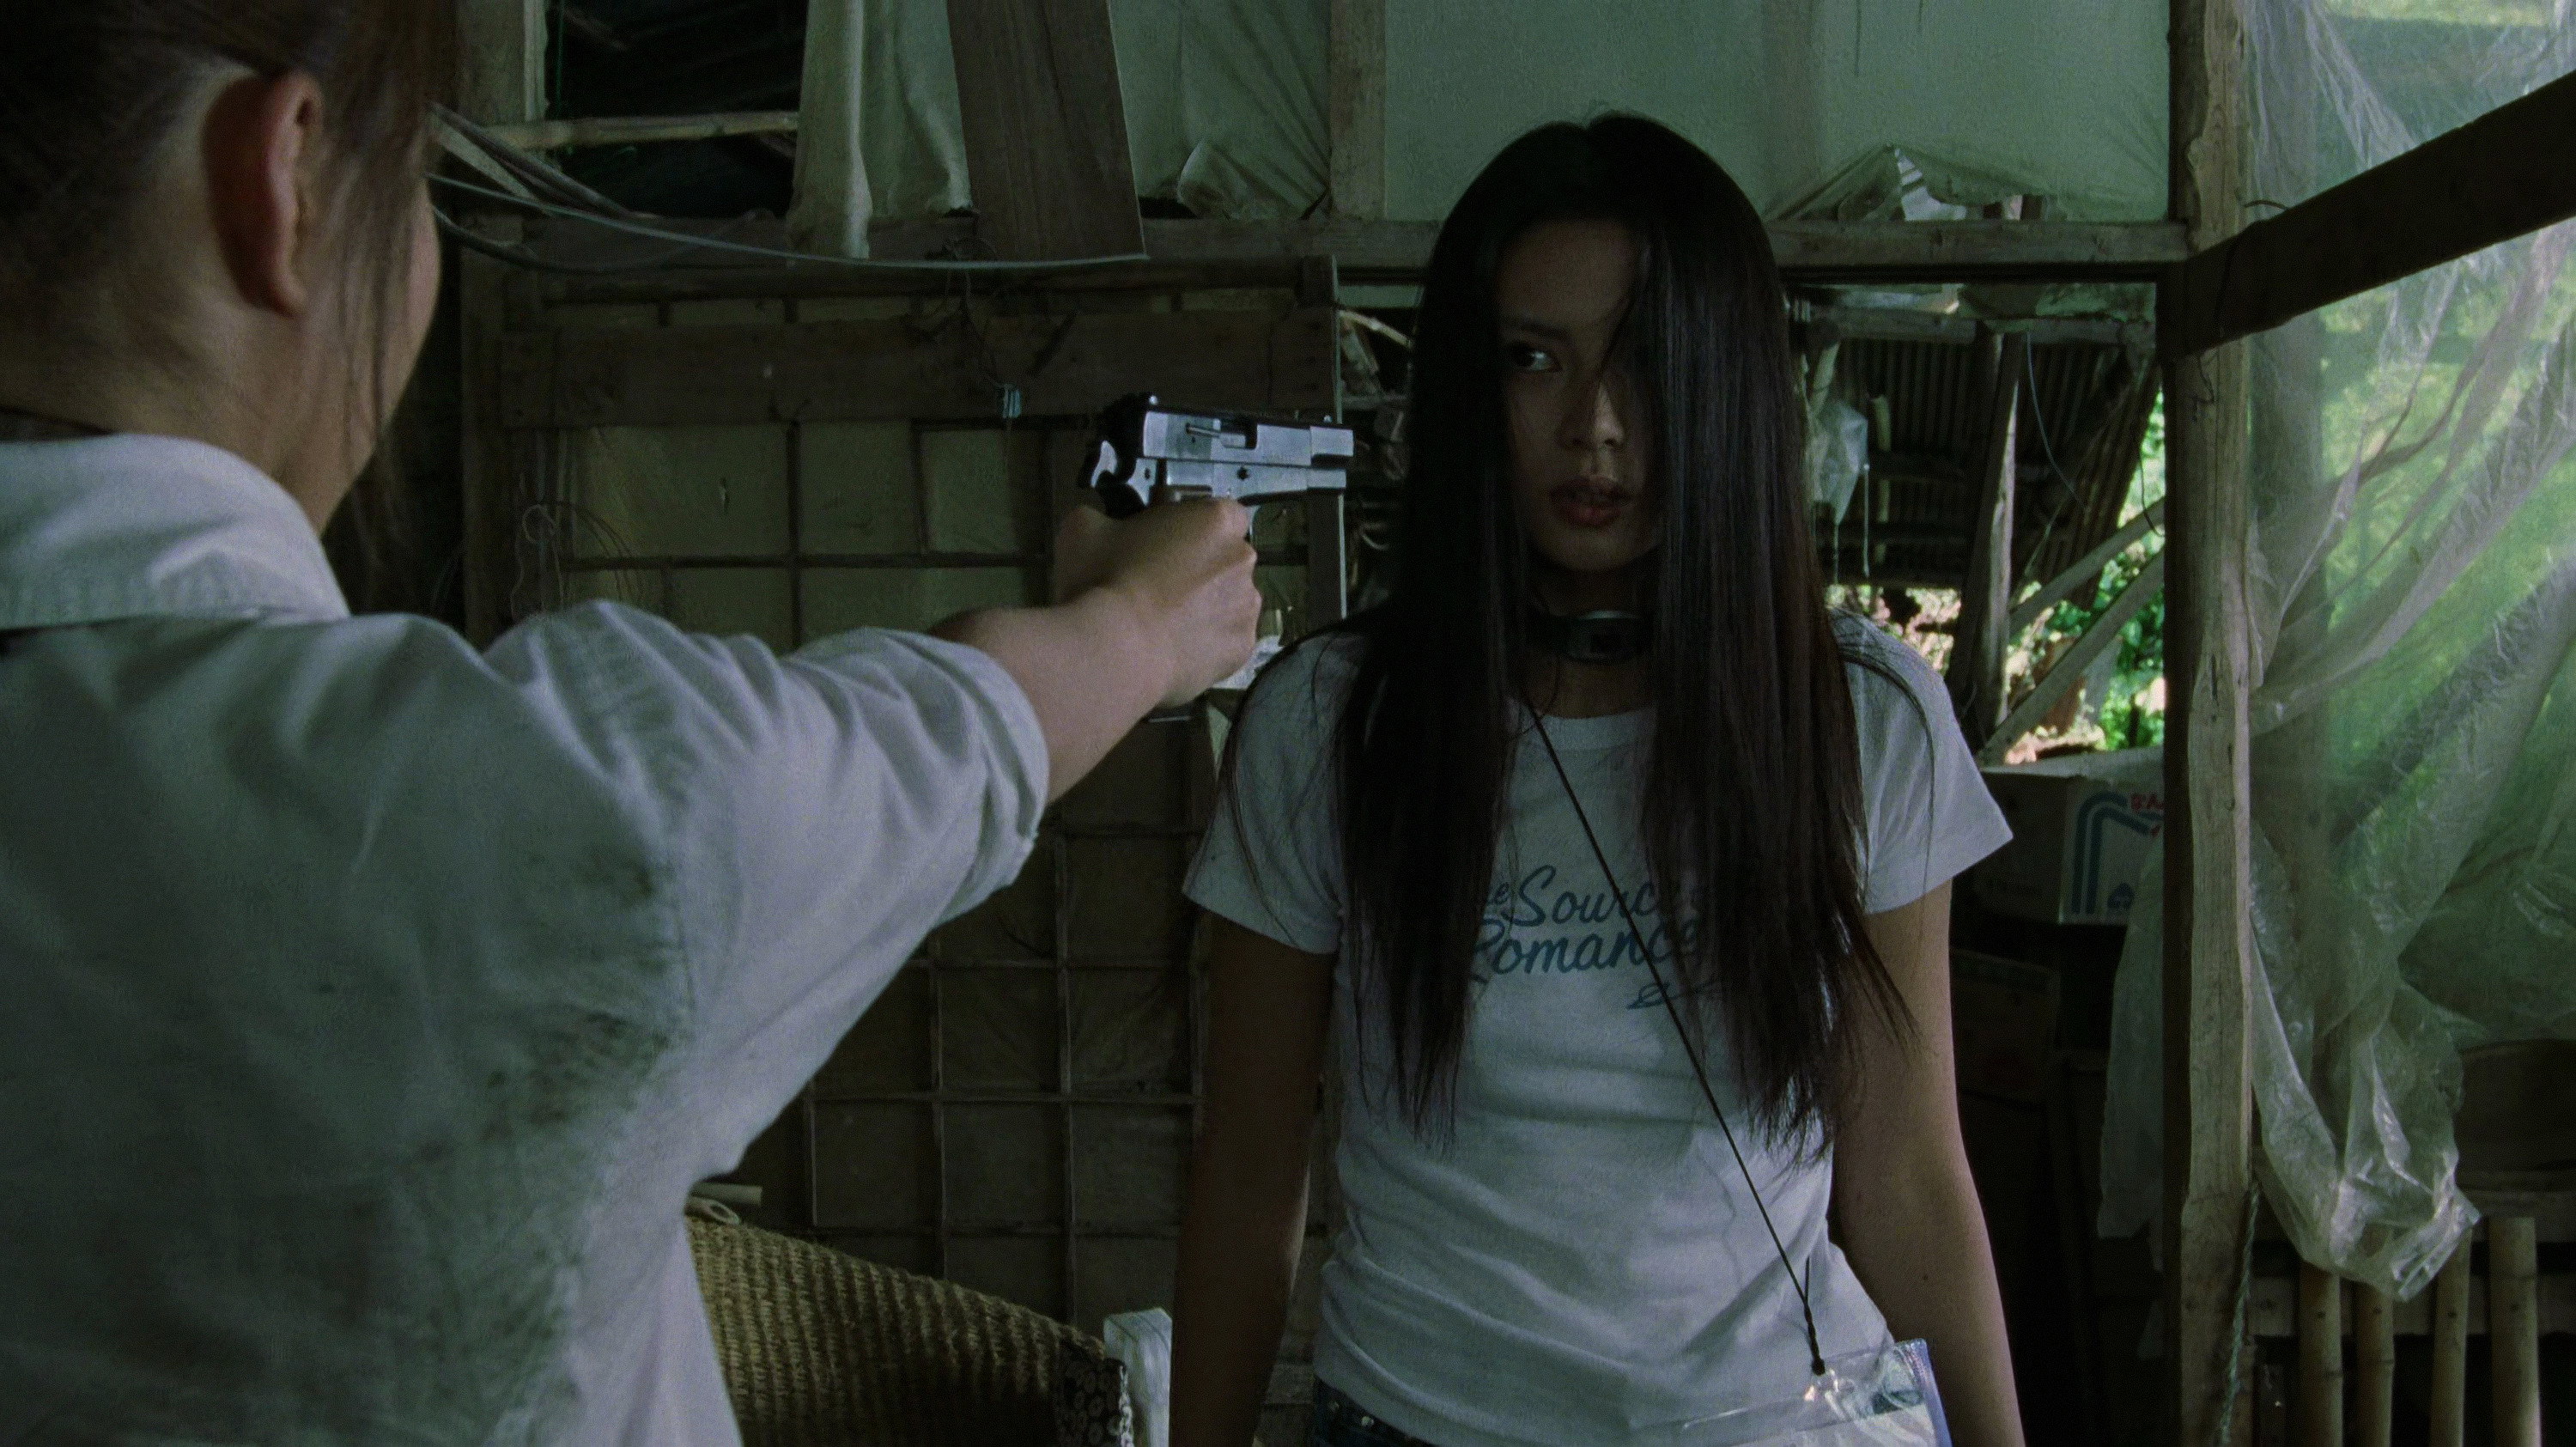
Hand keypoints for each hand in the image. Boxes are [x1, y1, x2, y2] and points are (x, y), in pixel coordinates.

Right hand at [1054, 502, 1261, 705]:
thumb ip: (1105, 519)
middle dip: (1201, 568)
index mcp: (1216, 519)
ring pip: (1230, 602)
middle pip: (1226, 559)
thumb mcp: (1084, 529)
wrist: (1118, 652)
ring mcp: (1247, 608)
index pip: (1219, 513)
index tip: (1165, 543)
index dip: (1192, 528)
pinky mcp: (1242, 650)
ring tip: (1163, 623)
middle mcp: (1242, 559)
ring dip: (1207, 607)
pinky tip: (1173, 648)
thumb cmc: (1104, 581)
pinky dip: (1207, 645)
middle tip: (1158, 585)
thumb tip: (1101, 526)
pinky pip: (1226, 641)